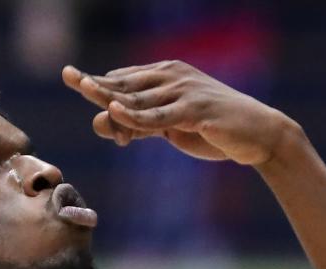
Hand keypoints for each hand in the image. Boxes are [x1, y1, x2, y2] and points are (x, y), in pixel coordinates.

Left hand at [62, 61, 296, 165]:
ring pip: (139, 98)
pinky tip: (115, 111)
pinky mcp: (195, 110)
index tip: (73, 79)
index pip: (126, 79)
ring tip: (83, 88)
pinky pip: (158, 115)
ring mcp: (185, 91)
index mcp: (169, 75)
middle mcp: (175, 77)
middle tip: (67, 75)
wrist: (258, 136)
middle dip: (97, 83)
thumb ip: (137, 124)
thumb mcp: (169, 128)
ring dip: (110, 99)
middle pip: (127, 83)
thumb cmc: (213, 132)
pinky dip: (135, 115)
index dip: (101, 86)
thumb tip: (100, 122)